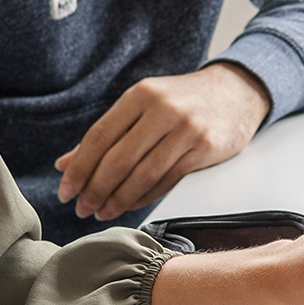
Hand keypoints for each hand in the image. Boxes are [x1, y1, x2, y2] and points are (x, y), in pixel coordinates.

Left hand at [55, 63, 271, 220]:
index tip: (65, 192)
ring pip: (143, 174)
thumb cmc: (184, 101)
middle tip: (82, 209)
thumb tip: (65, 164)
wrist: (237, 92)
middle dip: (95, 190)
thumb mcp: (144, 106)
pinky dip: (145, 198)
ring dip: (118, 199)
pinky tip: (131, 205)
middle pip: (118, 159)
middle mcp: (162, 109)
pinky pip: (167, 180)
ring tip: (103, 212)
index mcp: (140, 95)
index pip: (99, 137)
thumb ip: (107, 134)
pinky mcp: (205, 147)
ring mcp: (187, 128)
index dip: (79, 169)